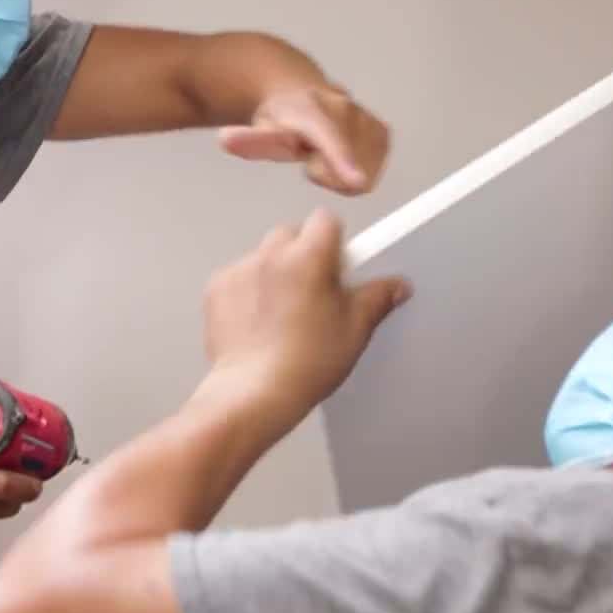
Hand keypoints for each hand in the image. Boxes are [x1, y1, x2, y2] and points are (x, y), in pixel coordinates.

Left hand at [201, 209, 410, 411]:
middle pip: (291, 235)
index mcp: (309, 256)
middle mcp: (271, 254)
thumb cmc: (306, 363)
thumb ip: (377, 298)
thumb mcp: (355, 330)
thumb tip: (395, 286)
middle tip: (313, 291)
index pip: (325, 220)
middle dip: (302, 254)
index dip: (334, 240)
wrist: (255, 392)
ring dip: (273, 272)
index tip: (337, 265)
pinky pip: (237, 277)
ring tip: (283, 313)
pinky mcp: (216, 289)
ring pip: (262, 256)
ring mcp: (239, 270)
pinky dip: (247, 291)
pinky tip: (258, 323)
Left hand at [218, 85, 389, 195]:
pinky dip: (360, 166)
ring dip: (344, 171)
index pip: (331, 138)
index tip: (357, 181)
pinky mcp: (381, 129)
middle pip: (350, 168)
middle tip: (310, 158)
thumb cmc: (279, 116)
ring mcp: (366, 118)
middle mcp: (345, 108)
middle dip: (329, 173)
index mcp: (313, 110)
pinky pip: (376, 167)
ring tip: (325, 155)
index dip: (344, 160)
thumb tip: (226, 140)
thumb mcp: (259, 130)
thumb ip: (248, 140)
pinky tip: (341, 155)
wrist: (296, 89)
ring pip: (367, 170)